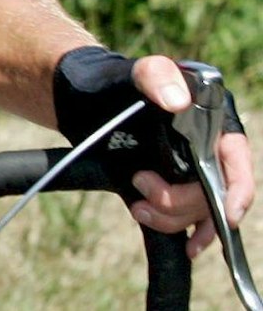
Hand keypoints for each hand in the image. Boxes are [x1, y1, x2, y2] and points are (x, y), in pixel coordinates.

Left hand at [53, 47, 252, 256]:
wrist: (81, 101)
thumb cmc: (115, 81)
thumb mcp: (138, 72)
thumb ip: (157, 74)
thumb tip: (177, 99)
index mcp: (212, 124)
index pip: (237, 161)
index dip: (238, 189)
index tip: (227, 213)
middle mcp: (206, 151)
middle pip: (214, 193)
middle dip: (180, 200)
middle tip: (141, 182)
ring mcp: (186, 172)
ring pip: (197, 211)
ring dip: (170, 217)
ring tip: (138, 206)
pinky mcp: (166, 187)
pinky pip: (185, 219)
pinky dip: (182, 231)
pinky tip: (183, 246)